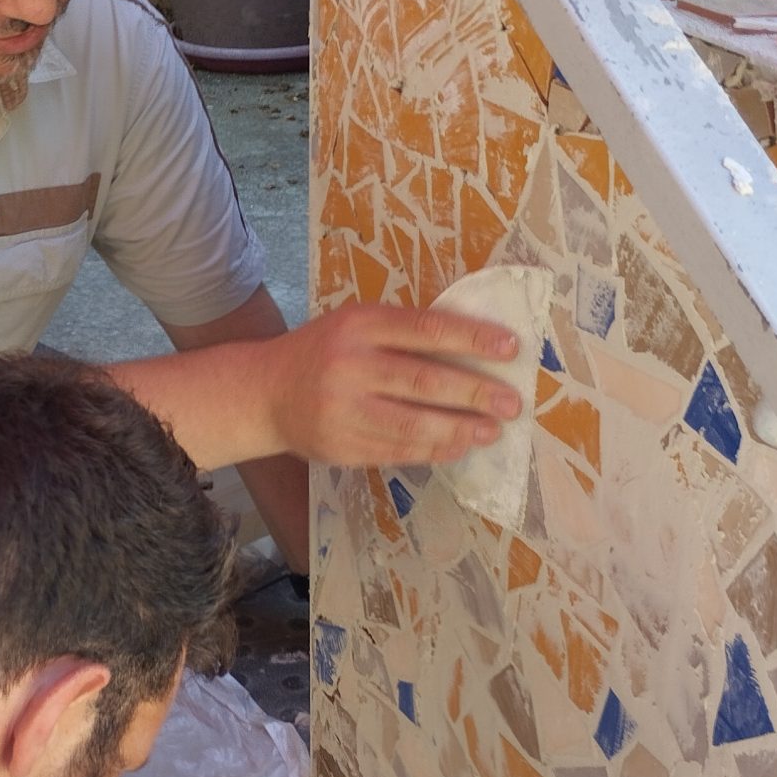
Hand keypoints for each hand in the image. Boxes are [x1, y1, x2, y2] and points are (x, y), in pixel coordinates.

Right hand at [264, 303, 521, 470]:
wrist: (265, 393)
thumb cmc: (323, 351)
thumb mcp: (355, 325)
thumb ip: (402, 334)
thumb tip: (474, 351)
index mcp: (359, 325)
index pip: (426, 329)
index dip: (472, 338)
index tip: (511, 348)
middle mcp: (350, 366)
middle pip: (425, 380)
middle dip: (475, 393)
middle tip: (511, 403)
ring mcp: (344, 411)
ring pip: (414, 424)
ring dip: (460, 429)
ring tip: (491, 431)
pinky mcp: (342, 447)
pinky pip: (398, 451)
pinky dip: (433, 449)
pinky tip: (456, 446)